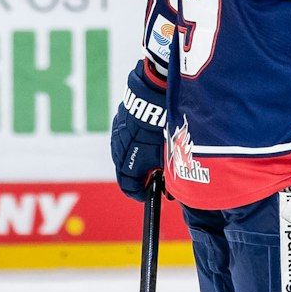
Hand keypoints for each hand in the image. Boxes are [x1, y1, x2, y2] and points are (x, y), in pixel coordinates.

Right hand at [110, 67, 166, 200]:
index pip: (129, 187)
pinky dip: (133, 146)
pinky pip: (123, 141)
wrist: (153, 96)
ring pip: (123, 156)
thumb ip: (168, 171)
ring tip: (151, 160)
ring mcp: (117, 137)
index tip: (147, 195)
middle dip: (138, 178)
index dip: (139, 194)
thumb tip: (173, 186)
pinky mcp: (118, 123)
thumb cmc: (164, 126)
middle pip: (124, 173)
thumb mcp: (170, 153)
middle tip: (151, 179)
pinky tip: (146, 142)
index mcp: (129, 164)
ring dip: (134, 161)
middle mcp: (118, 152)